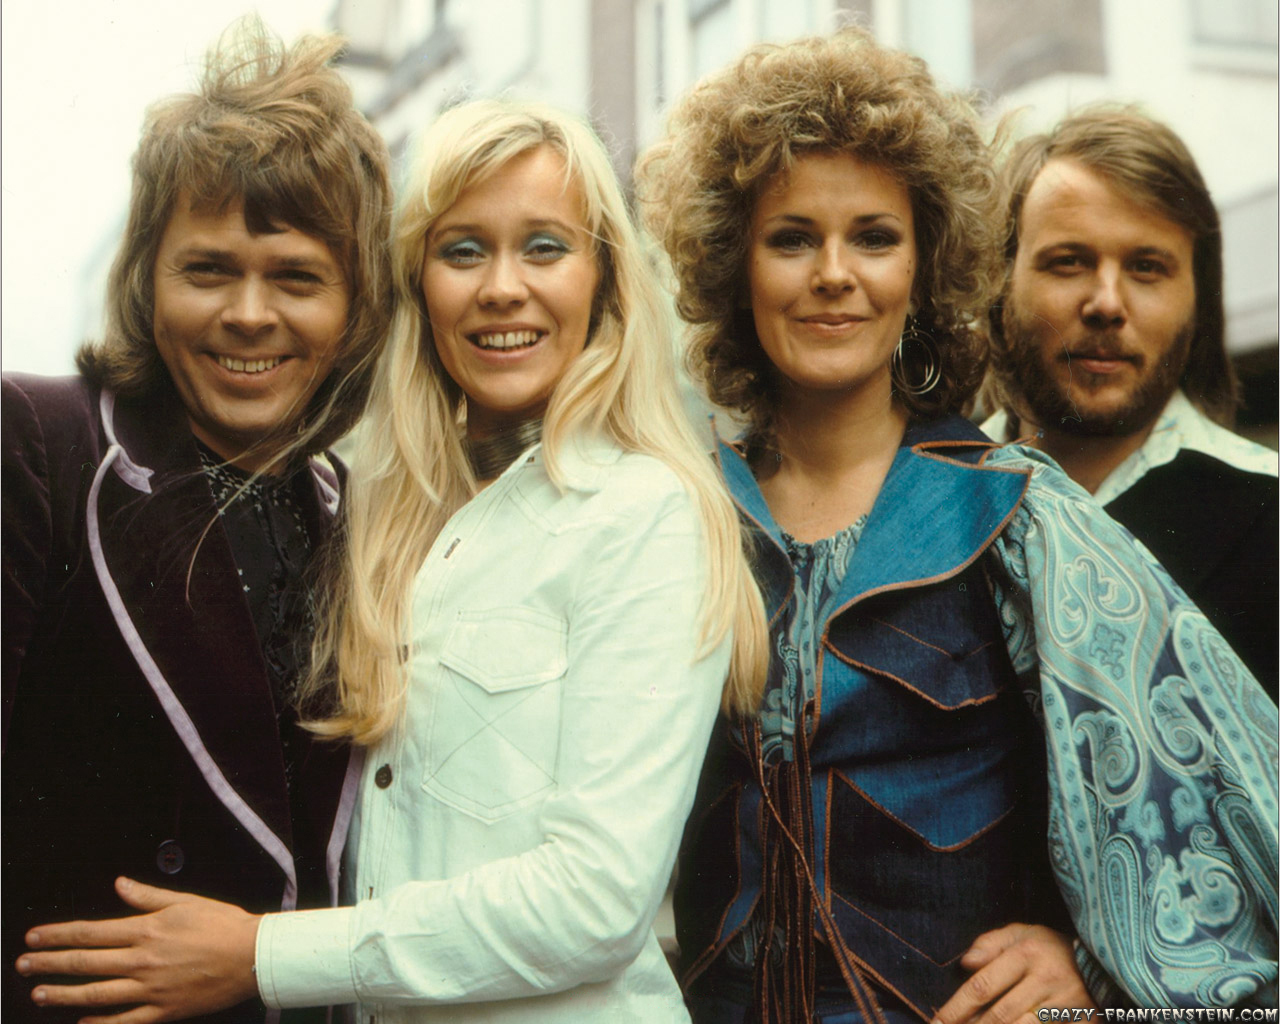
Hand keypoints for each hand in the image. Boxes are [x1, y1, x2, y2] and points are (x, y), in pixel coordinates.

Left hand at [15, 876, 260, 1023]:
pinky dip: (98, 1023)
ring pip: (95, 993)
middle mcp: (142, 960)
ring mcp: (150, 988)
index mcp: (147, 930)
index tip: (34, 937)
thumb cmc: (223, 925)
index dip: (58, 935)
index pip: (90, 932)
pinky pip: (123, 1020)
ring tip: (38, 993)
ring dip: (62, 994)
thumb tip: (120, 885)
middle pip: (85, 963)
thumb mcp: (185, 901)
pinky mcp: (163, 1010)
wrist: (253, 956)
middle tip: (22, 965)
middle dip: (49, 964)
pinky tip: (80, 1022)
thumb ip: (148, 896)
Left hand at [933, 924, 1096, 1023]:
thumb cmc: (1052, 947)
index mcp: (1027, 953)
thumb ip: (990, 943)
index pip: (983, 986)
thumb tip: (965, 963)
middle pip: (1000, 1014)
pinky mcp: (1081, 1022)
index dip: (956, 1008)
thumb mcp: (1022, 932)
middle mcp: (1045, 979)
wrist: (1103, 960)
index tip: (937, 1022)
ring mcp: (1065, 1005)